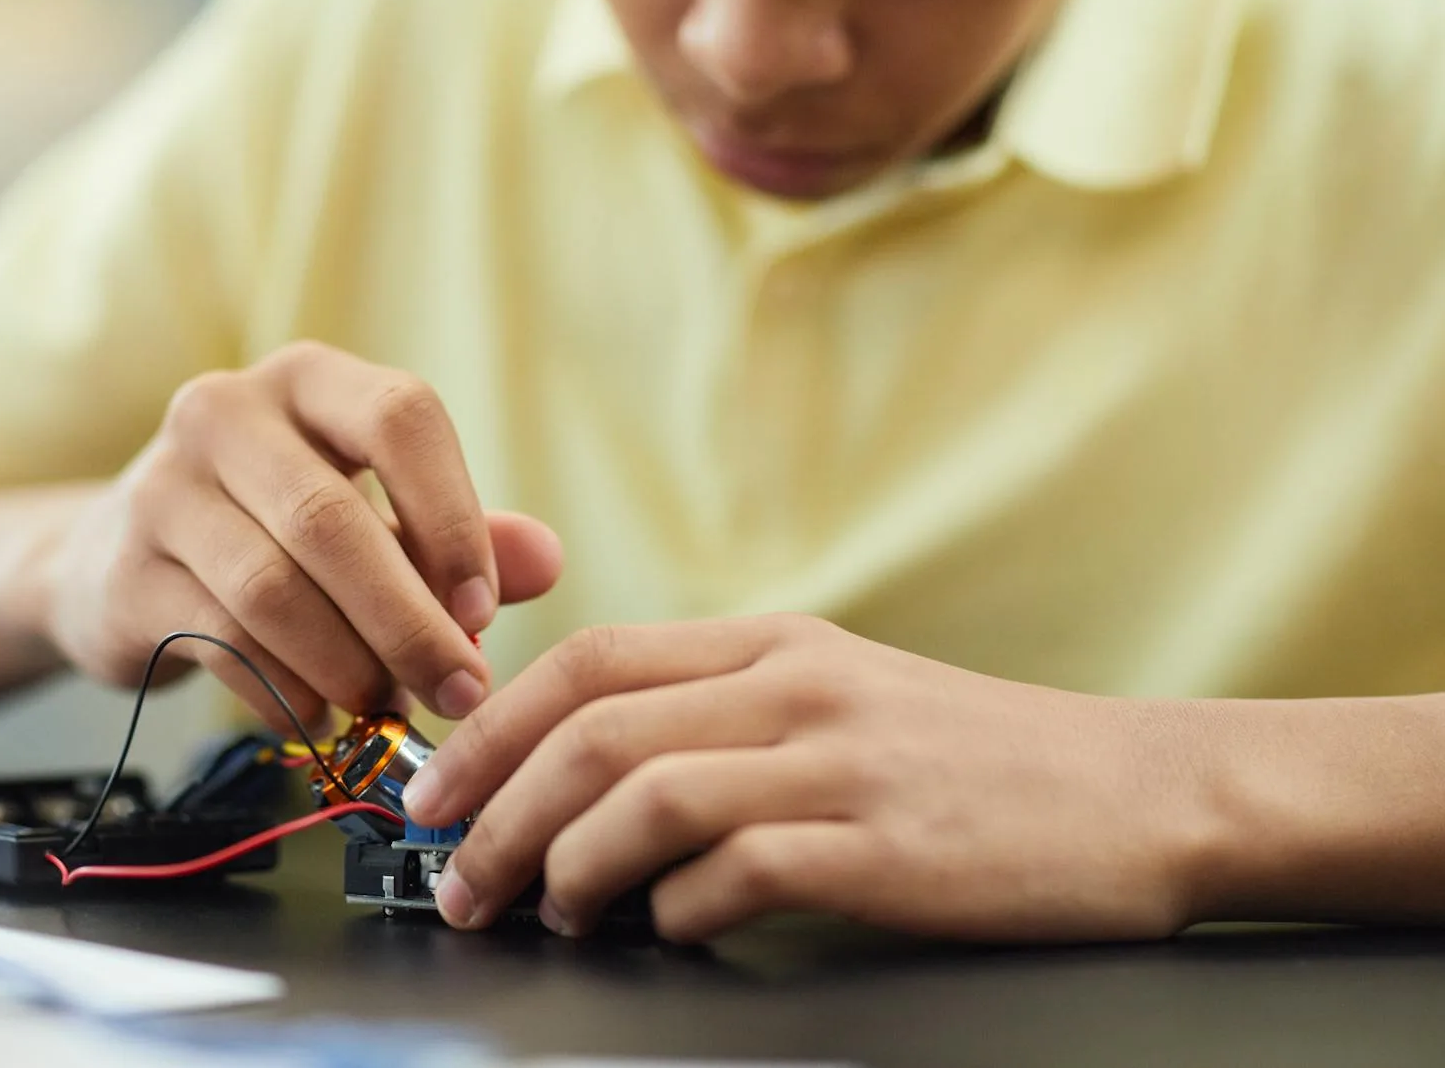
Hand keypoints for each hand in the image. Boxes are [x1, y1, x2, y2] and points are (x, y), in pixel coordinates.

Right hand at [40, 342, 563, 730]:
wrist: (118, 561)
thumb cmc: (276, 531)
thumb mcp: (374, 516)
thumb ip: (458, 536)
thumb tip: (548, 561)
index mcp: (307, 380)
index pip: (399, 417)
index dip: (452, 517)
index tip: (482, 610)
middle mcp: (224, 413)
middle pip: (331, 519)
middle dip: (408, 621)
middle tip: (458, 691)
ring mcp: (162, 489)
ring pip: (272, 589)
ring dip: (347, 665)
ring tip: (386, 708)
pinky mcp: (127, 573)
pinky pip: (221, 643)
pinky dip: (285, 694)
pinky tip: (321, 719)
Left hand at [404, 616, 1218, 943]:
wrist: (1133, 792)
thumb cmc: (972, 756)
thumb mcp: (838, 692)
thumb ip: (718, 711)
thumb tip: (581, 774)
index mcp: (772, 642)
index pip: (589, 660)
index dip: (490, 727)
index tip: (437, 790)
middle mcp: (794, 688)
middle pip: (593, 729)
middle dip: (496, 809)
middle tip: (457, 879)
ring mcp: (840, 765)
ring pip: (645, 796)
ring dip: (566, 864)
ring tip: (544, 913)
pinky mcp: (884, 850)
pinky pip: (735, 874)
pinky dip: (675, 909)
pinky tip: (667, 929)